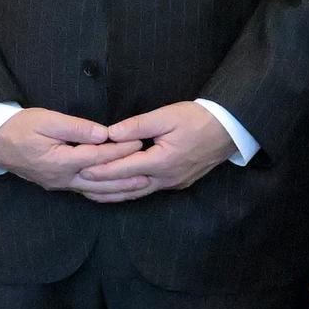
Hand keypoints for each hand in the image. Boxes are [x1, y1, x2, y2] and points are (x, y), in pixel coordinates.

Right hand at [0, 106, 141, 193]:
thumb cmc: (20, 126)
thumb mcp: (46, 120)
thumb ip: (76, 128)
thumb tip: (103, 133)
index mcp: (59, 161)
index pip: (97, 156)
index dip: (120, 150)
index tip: (139, 143)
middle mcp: (61, 178)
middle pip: (100, 180)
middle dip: (126, 175)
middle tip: (149, 170)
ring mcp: (59, 184)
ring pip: (94, 190)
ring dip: (118, 190)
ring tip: (140, 186)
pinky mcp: (57, 184)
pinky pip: (85, 191)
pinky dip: (103, 192)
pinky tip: (116, 191)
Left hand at [80, 102, 241, 201]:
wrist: (230, 128)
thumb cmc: (199, 118)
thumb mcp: (167, 115)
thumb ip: (137, 125)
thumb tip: (111, 133)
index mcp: (162, 161)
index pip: (124, 168)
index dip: (101, 169)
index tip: (81, 169)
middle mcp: (166, 178)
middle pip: (128, 188)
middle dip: (102, 187)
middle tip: (78, 186)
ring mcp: (173, 184)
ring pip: (138, 193)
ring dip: (115, 193)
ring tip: (93, 193)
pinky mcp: (178, 183)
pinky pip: (148, 190)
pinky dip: (130, 190)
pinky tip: (119, 189)